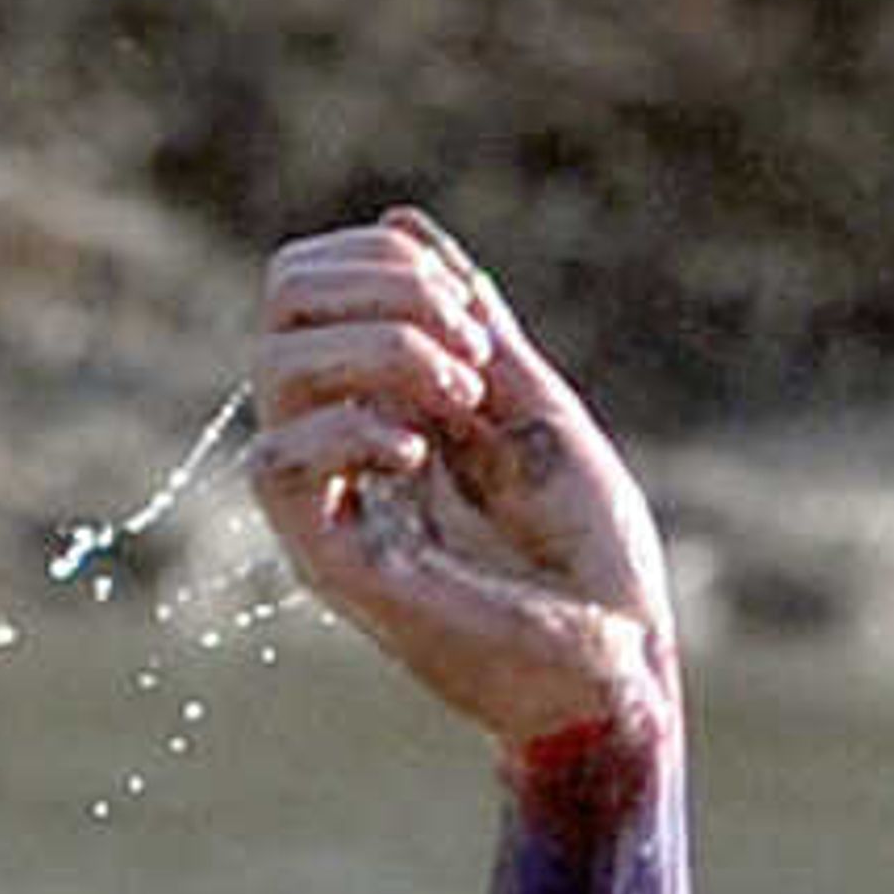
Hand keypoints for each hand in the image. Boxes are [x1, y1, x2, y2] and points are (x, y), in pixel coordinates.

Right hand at [250, 212, 676, 772]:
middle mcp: (344, 449)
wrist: (621, 673)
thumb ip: (470, 325)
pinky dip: (347, 431)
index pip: (314, 287)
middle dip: (377, 293)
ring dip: (376, 354)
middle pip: (284, 306)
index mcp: (384, 405)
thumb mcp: (534, 409)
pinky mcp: (331, 566)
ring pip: (273, 368)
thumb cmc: (594, 563)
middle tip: (470, 357)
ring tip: (461, 402)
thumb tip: (400, 221)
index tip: (475, 322)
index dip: (380, 263)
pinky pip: (275, 463)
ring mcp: (334, 506)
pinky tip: (419, 454)